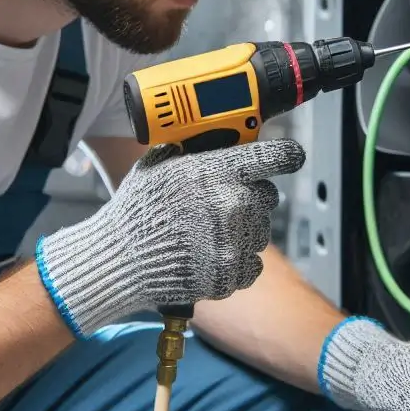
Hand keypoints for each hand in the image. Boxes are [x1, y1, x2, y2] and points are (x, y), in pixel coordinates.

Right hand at [36, 139, 304, 337]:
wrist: (118, 259)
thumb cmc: (136, 210)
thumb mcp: (158, 164)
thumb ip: (193, 150)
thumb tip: (213, 135)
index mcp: (219, 171)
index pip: (276, 157)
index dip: (286, 156)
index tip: (291, 157)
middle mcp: (234, 204)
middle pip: (267, 197)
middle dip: (250, 198)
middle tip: (219, 206)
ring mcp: (234, 242)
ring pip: (260, 232)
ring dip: (242, 232)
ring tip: (206, 235)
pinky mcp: (230, 275)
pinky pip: (252, 265)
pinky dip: (236, 263)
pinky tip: (210, 257)